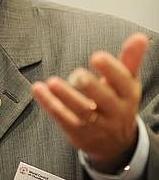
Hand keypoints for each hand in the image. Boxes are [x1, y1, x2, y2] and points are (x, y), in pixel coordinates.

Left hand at [32, 33, 147, 173]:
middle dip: (91, 86)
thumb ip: (130, 59)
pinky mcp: (78, 134)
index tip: (97, 56)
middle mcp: (115, 112)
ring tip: (52, 82)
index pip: (123, 82)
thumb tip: (140, 37)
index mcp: (128, 95)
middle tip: (77, 75)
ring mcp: (97, 126)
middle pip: (105, 100)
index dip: (111, 70)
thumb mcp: (127, 82)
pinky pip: (63, 119)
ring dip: (66, 96)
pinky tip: (38, 89)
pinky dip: (50, 104)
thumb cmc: (118, 101)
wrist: (115, 143)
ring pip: (82, 111)